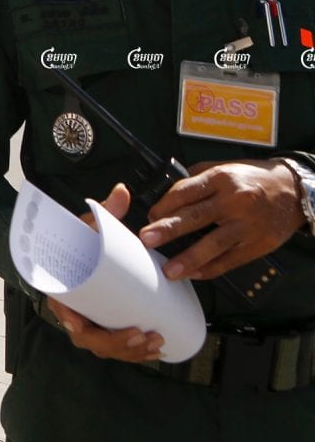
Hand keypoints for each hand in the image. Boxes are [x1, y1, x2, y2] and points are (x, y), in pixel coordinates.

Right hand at [45, 184, 166, 362]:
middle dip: (114, 343)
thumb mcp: (90, 226)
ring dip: (128, 351)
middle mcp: (74, 309)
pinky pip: (114, 346)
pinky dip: (132, 351)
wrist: (81, 250)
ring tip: (154, 342)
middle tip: (140, 334)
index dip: (70, 321)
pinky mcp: (105, 325)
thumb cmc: (81, 241)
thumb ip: (106, 211)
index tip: (80, 324)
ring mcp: (90, 320)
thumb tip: (122, 191)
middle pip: (87, 338)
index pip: (60, 309)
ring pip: (103, 346)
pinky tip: (153, 349)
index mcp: (63, 287)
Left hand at [139, 160, 304, 280]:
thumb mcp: (222, 167)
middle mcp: (234, 200)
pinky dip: (210, 269)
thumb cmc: (251, 179)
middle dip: (168, 230)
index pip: (185, 192)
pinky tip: (193, 274)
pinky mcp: (259, 244)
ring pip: (214, 244)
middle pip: (196, 216)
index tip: (150, 217)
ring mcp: (248, 224)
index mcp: (221, 178)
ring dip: (189, 258)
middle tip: (147, 240)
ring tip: (169, 269)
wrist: (294, 190)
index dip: (164, 206)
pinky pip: (231, 260)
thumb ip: (195, 180)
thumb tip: (166, 196)